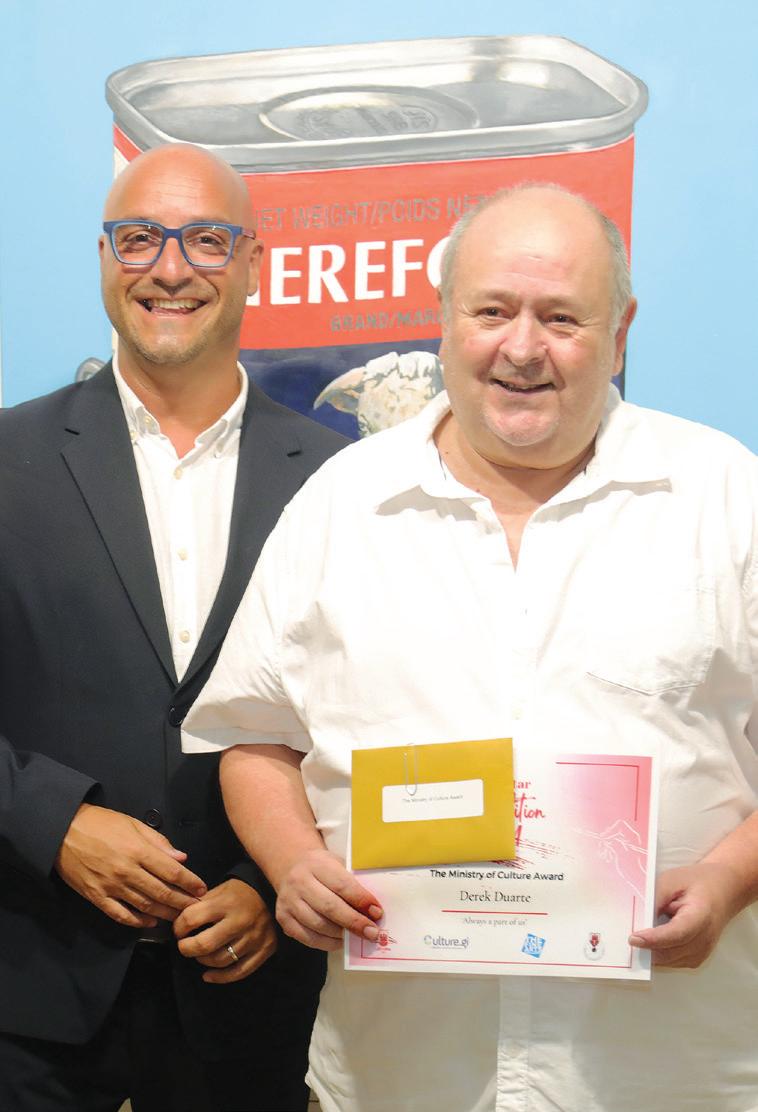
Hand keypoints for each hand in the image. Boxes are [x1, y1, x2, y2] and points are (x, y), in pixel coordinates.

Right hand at [55, 803, 206, 927]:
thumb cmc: (101, 823)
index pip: (172, 872)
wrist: (63, 831)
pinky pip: (120, 914)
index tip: (202, 889)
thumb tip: (181, 858)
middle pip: (162, 892)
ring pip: (145, 906)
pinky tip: (151, 922)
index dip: (190, 882)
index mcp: (138, 851)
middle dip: (183, 902)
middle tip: (197, 908)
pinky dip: (137, 921)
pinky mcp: (96, 897)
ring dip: (165, 913)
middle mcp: (127, 871)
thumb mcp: (133, 824)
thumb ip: (158, 842)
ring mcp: (111, 886)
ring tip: (180, 917)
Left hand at [174, 878, 276, 982]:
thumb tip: (177, 920)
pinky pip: (238, 972)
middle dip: (186, 948)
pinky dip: (219, 977)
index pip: (192, 918)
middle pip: (204, 944)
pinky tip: (208, 975)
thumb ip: (201, 904)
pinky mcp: (263, 950)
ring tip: (200, 954)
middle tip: (184, 946)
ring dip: (203, 960)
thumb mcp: (221, 890)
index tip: (178, 930)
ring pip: (220, 960)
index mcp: (226, 903)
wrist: (274, 894)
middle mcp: (240, 921)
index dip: (179, 927)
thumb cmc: (242, 892)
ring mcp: (253, 938)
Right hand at [275, 847, 382, 951]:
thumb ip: (353, 883)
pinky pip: (307, 937)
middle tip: (372, 933)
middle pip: (329, 907)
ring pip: (318, 925)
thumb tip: (372, 910)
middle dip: (354, 922)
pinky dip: (327, 943)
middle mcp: (299, 881)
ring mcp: (288, 901)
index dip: (361, 900)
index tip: (377, 912)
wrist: (292, 867)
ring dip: (341, 934)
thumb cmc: (323, 869)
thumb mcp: (337, 864)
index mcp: (316, 863)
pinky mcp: (283, 918)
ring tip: (358, 937)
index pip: (341, 884)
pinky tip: (340, 941)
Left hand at [629, 862, 741, 967]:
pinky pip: (672, 962)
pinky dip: (658, 954)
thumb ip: (655, 897)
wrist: (721, 891)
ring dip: (651, 952)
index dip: (654, 938)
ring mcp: (703, 952)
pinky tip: (650, 940)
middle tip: (625, 938)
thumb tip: (638, 917)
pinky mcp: (697, 958)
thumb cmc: (694, 883)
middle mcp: (705, 938)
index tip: (633, 938)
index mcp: (702, 914)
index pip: (677, 933)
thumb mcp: (672, 880)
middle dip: (646, 948)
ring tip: (639, 934)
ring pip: (669, 961)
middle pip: (671, 952)